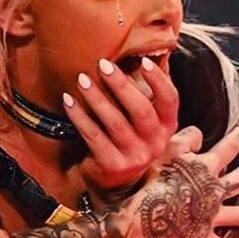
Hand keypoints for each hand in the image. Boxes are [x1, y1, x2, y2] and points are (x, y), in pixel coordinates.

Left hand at [63, 56, 178, 195]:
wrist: (116, 182)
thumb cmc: (130, 139)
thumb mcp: (147, 122)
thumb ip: (150, 95)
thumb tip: (149, 55)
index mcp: (167, 127)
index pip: (170, 100)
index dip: (159, 80)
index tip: (143, 61)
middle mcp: (155, 143)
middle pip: (141, 110)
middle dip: (121, 85)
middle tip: (103, 64)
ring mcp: (135, 156)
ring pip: (114, 123)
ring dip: (96, 98)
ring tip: (82, 79)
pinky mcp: (112, 165)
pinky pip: (93, 136)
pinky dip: (79, 117)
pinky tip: (68, 100)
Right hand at [122, 125, 238, 237]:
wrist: (149, 216)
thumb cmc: (155, 182)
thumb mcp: (167, 152)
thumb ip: (186, 139)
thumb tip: (199, 133)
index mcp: (206, 169)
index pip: (225, 150)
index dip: (235, 139)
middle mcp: (215, 192)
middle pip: (238, 182)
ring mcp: (212, 217)